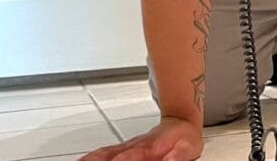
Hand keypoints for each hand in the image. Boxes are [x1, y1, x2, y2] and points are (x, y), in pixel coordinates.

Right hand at [81, 117, 202, 160]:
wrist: (180, 121)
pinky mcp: (120, 148)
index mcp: (149, 148)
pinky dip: (89, 157)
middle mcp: (133, 147)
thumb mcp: (186, 149)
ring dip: (91, 159)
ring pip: (103, 153)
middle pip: (111, 156)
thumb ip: (176, 157)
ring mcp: (125, 147)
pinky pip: (102, 152)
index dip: (124, 160)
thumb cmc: (183, 138)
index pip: (132, 157)